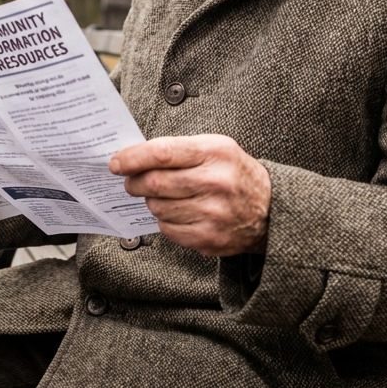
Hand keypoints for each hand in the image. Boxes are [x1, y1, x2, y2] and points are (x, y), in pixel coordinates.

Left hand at [109, 135, 269, 256]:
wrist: (270, 210)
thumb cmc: (234, 173)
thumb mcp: (216, 148)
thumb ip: (178, 149)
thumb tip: (133, 158)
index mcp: (215, 153)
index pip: (162, 153)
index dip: (132, 158)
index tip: (116, 163)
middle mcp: (215, 183)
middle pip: (155, 183)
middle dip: (134, 182)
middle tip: (130, 181)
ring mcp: (213, 214)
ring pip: (158, 207)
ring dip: (151, 201)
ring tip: (161, 196)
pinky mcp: (209, 239)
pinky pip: (168, 229)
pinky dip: (165, 220)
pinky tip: (177, 213)